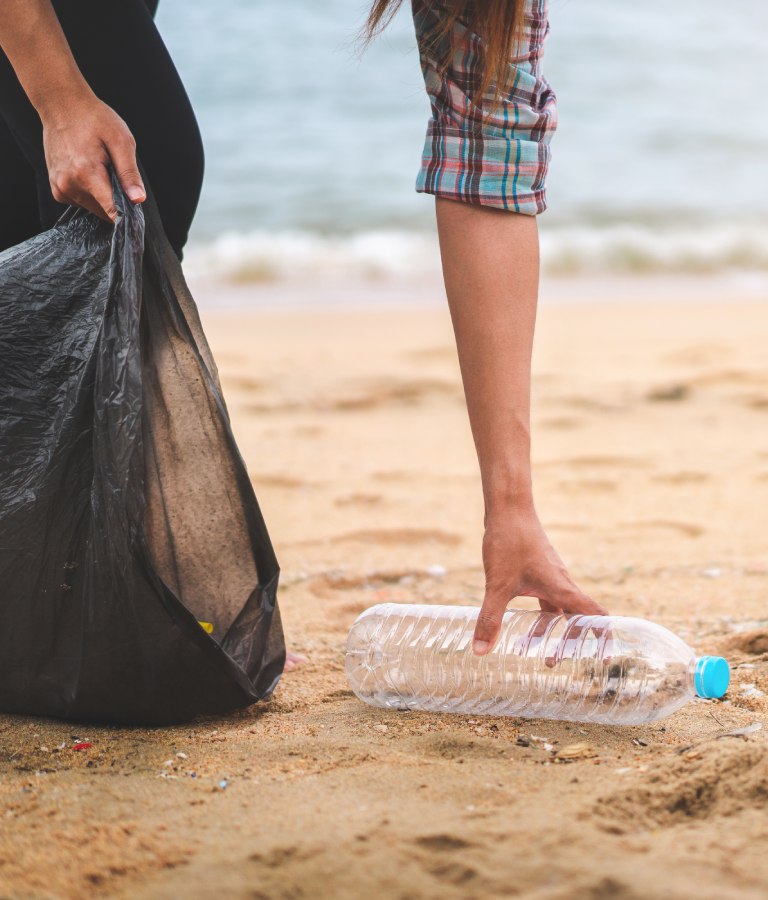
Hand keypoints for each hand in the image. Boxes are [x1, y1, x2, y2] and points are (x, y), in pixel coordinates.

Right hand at [41, 92, 145, 221]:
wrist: (62, 105)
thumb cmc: (93, 118)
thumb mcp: (121, 140)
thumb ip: (129, 173)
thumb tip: (138, 199)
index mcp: (87, 174)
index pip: (112, 212)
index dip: (128, 215)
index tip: (135, 215)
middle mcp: (69, 185)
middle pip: (104, 212)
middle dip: (115, 198)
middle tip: (113, 171)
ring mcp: (60, 188)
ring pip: (93, 208)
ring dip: (102, 195)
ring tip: (99, 167)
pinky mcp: (56, 189)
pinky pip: (81, 202)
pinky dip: (90, 192)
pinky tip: (88, 171)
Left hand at [473, 506, 607, 654]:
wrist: (509, 510)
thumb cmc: (509, 543)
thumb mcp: (497, 586)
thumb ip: (490, 619)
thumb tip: (480, 652)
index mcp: (561, 588)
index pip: (595, 615)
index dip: (604, 637)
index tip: (606, 657)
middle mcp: (561, 582)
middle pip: (576, 617)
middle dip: (567, 642)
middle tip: (551, 662)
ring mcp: (550, 575)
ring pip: (557, 608)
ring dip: (548, 630)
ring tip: (530, 649)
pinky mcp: (538, 570)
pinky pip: (544, 597)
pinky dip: (537, 613)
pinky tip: (519, 621)